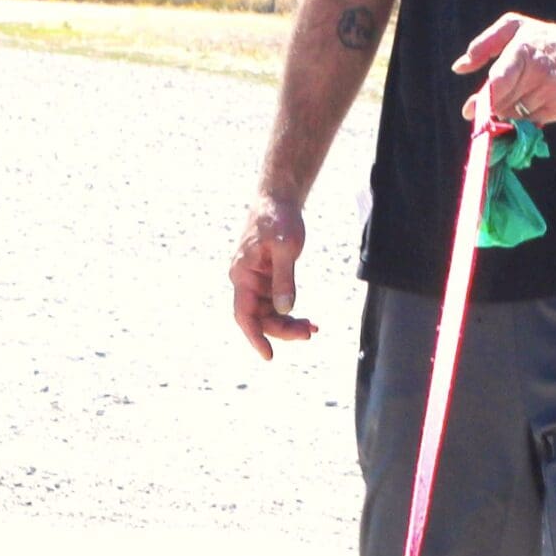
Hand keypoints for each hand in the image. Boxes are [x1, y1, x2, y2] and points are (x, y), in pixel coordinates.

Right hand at [230, 196, 315, 359]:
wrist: (278, 199)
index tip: (268, 356)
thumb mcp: (287, 249)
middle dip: (282, 330)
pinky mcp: (266, 278)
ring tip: (312, 329)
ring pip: (268, 313)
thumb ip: (285, 280)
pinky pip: (275, 303)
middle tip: (309, 334)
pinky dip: (290, 313)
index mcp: (243, 274)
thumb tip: (286, 309)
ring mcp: (255, 281)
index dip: (255, 337)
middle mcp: (245, 281)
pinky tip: (308, 320)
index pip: (244, 314)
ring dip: (288, 324)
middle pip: (259, 317)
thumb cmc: (280, 220)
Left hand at [452, 13, 555, 127]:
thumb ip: (484, 45)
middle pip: (503, 103)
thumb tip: (459, 67)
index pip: (499, 82)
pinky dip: (521, 121)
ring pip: (515, 116)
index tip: (470, 109)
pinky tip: (522, 108)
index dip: (483, 99)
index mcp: (524, 51)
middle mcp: (539, 73)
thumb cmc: (544, 38)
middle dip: (490, 109)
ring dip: (504, 115)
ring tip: (506, 104)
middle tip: (481, 110)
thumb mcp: (514, 27)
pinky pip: (530, 123)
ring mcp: (551, 93)